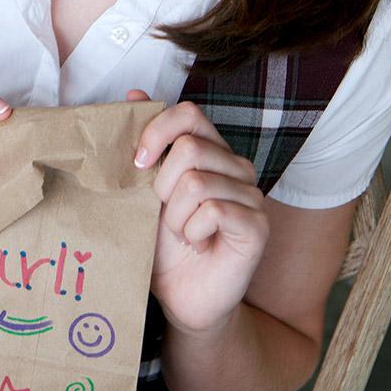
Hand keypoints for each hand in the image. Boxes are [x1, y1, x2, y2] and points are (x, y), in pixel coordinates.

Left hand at [127, 90, 268, 335]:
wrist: (180, 296)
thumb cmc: (163, 245)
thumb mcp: (144, 192)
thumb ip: (144, 146)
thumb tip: (133, 93)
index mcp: (210, 151)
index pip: (187, 114)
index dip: (157, 131)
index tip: (137, 164)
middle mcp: (236, 166)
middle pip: (188, 148)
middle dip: (161, 187)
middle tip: (165, 216)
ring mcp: (251, 194)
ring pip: (196, 182)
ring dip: (175, 217)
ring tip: (183, 234)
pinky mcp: (258, 225)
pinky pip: (213, 210)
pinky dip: (193, 231)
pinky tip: (199, 244)